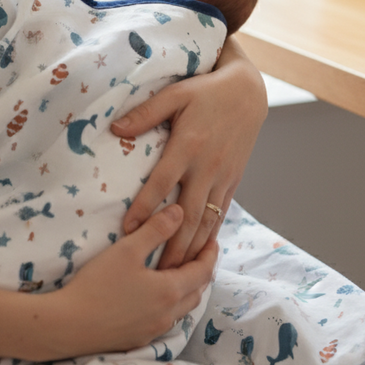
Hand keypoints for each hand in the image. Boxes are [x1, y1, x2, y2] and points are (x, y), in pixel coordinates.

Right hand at [45, 205, 216, 357]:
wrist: (68, 326)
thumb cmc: (97, 285)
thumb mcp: (127, 249)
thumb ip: (156, 229)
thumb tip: (180, 211)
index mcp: (170, 291)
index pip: (203, 271)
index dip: (211, 255)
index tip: (213, 240)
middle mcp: (168, 315)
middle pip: (197, 292)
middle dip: (203, 272)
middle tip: (201, 254)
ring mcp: (154, 330)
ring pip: (183, 309)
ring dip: (188, 289)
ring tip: (182, 272)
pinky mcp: (140, 339)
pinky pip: (167, 320)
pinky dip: (172, 304)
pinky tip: (158, 296)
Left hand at [110, 36, 266, 268]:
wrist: (248, 92)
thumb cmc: (206, 91)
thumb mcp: (175, 94)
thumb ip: (146, 112)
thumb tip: (115, 129)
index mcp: (187, 145)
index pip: (162, 183)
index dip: (144, 208)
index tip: (128, 231)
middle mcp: (206, 166)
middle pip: (187, 215)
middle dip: (171, 246)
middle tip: (155, 273)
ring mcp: (223, 176)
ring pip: (206, 221)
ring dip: (191, 249)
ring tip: (176, 274)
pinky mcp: (234, 180)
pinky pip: (221, 213)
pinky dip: (210, 236)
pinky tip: (200, 253)